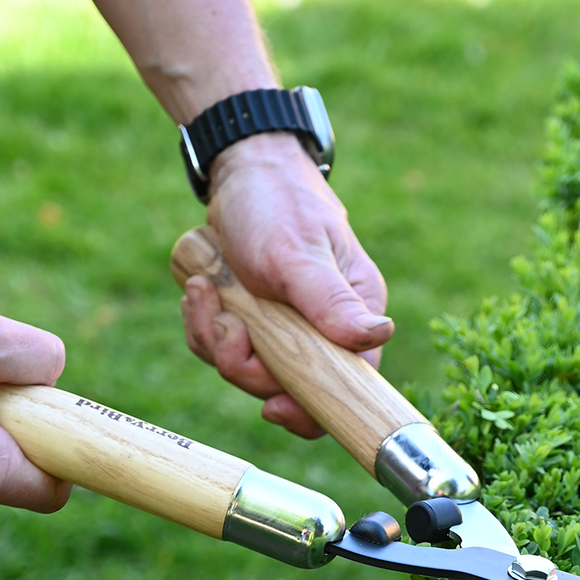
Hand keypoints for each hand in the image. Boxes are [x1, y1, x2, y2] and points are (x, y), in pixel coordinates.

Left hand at [179, 133, 390, 436]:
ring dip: (214, 338)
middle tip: (228, 323)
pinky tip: (202, 291)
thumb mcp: (300, 255)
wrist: (243, 169)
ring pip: (246, 371)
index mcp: (353, 320)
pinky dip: (203, 326)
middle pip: (286, 389)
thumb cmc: (281, 203)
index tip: (271, 405)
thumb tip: (377, 336)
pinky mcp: (251, 323)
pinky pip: (221, 349)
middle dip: (244, 364)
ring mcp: (285, 330)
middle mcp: (324, 332)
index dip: (308, 410)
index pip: (345, 389)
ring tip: (206, 292)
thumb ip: (331, 302)